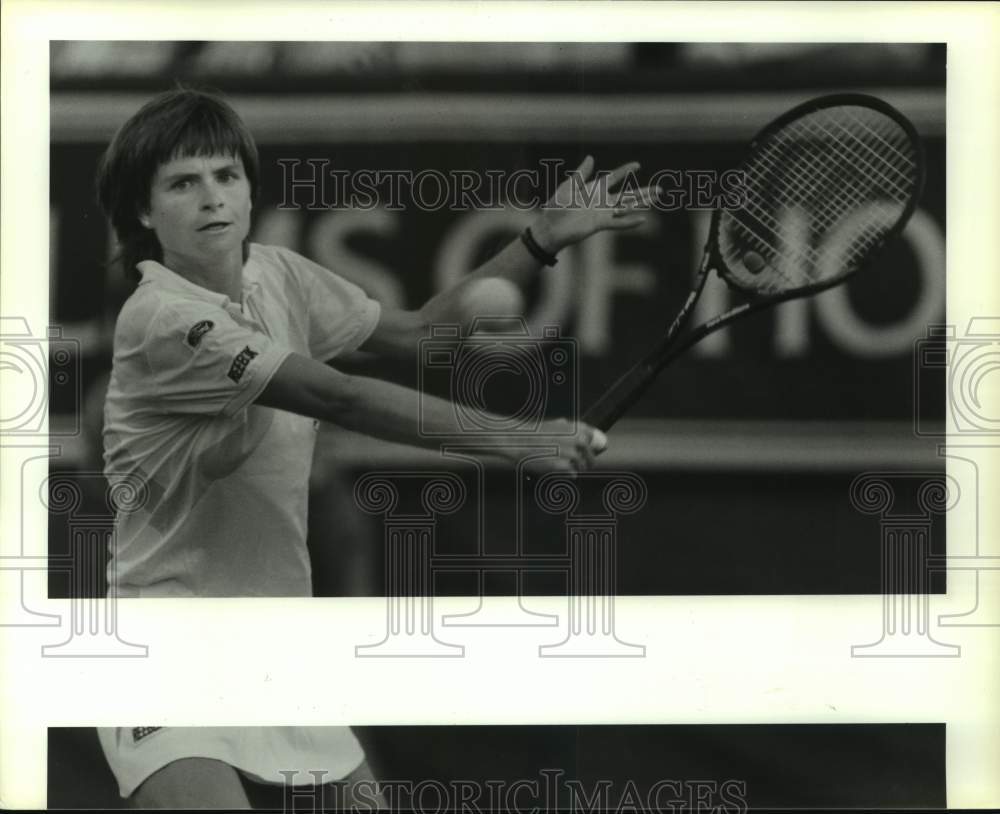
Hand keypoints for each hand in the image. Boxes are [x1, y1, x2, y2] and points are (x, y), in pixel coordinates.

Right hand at [503, 419, 607, 477]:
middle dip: (586, 461)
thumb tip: (585, 436)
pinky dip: (567, 473)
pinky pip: (572, 473)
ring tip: (563, 465)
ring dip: (575, 468)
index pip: (594, 439)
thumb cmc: (533, 433)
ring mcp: (571, 454)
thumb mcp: (555, 425)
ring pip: (582, 466)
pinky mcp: (562, 467)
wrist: (517, 440)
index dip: (592, 447)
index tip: (589, 451)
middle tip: (578, 463)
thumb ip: (571, 429)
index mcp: (576, 428)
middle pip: (591, 456)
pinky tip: (558, 469)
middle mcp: (577, 440)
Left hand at [530, 156, 659, 253]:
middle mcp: (601, 201)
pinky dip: (630, 221)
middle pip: (627, 194)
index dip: (625, 171)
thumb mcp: (568, 186)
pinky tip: (643, 219)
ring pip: (627, 207)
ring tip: (657, 199)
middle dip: (643, 192)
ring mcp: (602, 213)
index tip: (637, 165)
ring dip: (642, 203)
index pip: (614, 178)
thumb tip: (591, 157)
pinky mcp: (599, 224)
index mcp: (594, 189)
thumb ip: (581, 174)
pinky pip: (618, 223)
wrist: (550, 227)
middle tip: (660, 189)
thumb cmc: (556, 206)